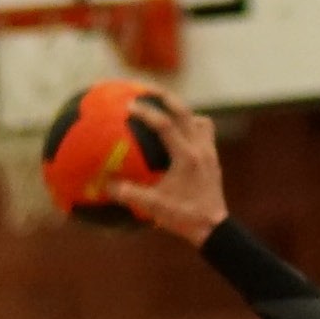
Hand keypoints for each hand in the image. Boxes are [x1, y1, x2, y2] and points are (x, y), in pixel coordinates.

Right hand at [103, 84, 227, 243]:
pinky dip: (193, 128)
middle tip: (148, 89)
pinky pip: (205, 134)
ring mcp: (210, 153)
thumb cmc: (184, 217)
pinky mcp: (214, 160)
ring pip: (200, 120)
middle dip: (166, 97)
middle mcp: (200, 149)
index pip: (165, 125)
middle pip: (185, 112)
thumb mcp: (154, 207)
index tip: (129, 105)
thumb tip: (105, 185)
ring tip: (167, 110)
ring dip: (184, 113)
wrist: (214, 229)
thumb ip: (129, 194)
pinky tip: (180, 135)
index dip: (147, 112)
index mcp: (186, 157)